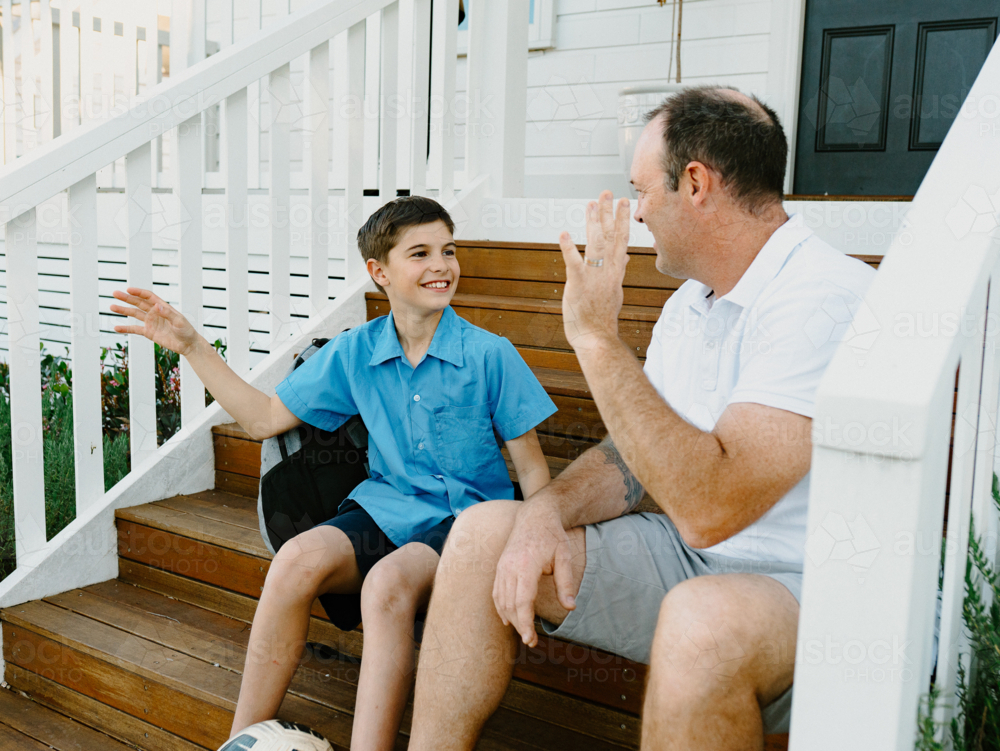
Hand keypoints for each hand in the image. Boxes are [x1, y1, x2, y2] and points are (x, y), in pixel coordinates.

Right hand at [110, 287, 200, 356]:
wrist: (188, 345)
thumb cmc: (186, 331)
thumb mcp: (179, 321)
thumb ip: (168, 313)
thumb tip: (156, 306)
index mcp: (163, 307)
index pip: (148, 297)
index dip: (138, 292)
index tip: (128, 289)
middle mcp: (155, 313)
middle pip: (138, 303)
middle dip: (127, 298)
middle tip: (115, 293)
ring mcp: (151, 322)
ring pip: (134, 314)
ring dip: (123, 310)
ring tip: (112, 306)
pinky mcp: (149, 332)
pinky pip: (135, 329)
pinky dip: (126, 328)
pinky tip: (116, 327)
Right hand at [492, 499, 576, 646]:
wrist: (534, 516)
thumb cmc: (552, 535)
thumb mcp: (564, 556)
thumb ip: (566, 583)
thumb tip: (570, 607)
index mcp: (526, 565)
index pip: (522, 601)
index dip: (525, 623)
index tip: (531, 640)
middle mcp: (509, 567)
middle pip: (509, 605)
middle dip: (519, 626)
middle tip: (532, 641)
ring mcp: (502, 567)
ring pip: (501, 600)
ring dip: (510, 619)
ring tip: (524, 632)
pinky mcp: (500, 567)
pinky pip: (496, 592)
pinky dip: (501, 608)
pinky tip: (508, 619)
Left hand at [558, 191, 630, 354]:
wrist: (597, 337)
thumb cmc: (602, 318)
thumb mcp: (615, 292)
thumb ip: (618, 272)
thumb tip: (625, 258)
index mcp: (616, 272)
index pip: (621, 240)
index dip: (622, 220)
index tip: (623, 203)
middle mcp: (608, 270)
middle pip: (610, 235)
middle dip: (609, 213)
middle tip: (607, 193)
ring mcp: (594, 276)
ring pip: (595, 243)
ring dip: (592, 222)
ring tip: (591, 204)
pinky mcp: (578, 284)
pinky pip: (573, 262)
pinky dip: (568, 247)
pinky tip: (563, 233)